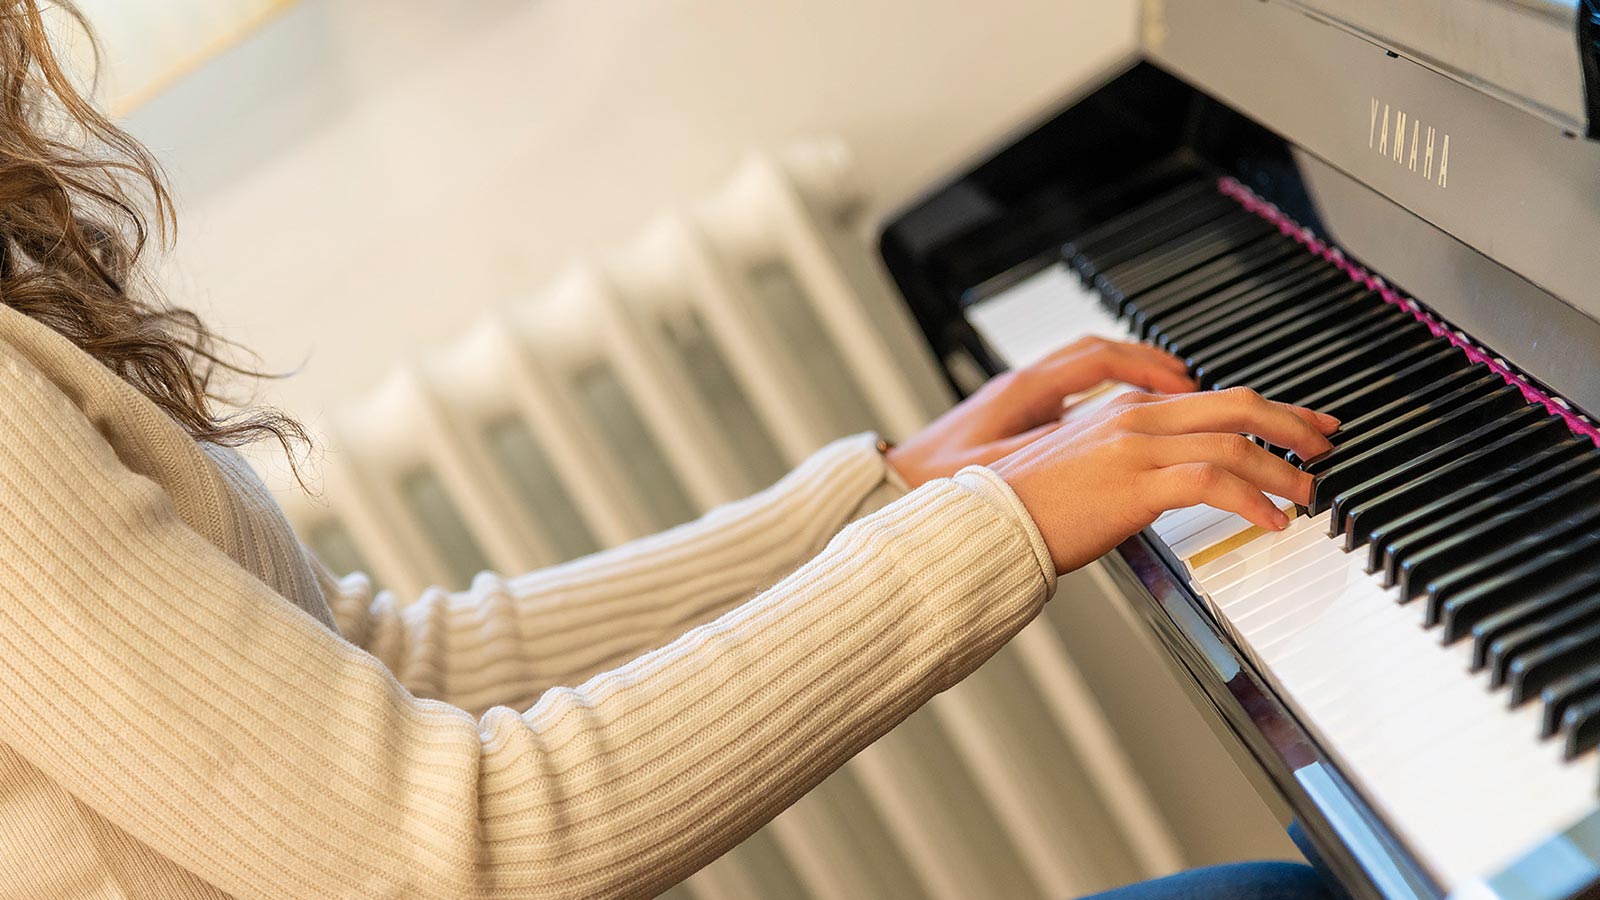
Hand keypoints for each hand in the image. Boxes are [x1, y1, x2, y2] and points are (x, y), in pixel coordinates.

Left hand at [887, 337, 1195, 487]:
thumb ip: (1054, 455)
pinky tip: (1130, 416)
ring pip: (1089, 367)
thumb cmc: (938, 480)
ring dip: (1134, 375)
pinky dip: (1108, 392)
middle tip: (1196, 384)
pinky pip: (1074, 388)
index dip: (1149, 368)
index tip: (1187, 384)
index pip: (1100, 359)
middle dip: (1154, 364)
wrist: (898, 484)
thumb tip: (1105, 450)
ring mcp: (1022, 395)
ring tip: (1176, 393)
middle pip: (1103, 354)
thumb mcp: (1002, 470)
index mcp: (1024, 390)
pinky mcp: (1017, 412)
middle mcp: (1026, 384)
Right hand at [989, 387, 1339, 573]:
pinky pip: (1213, 482)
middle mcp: (1135, 418)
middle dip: (1291, 424)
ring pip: (1234, 443)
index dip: (1267, 409)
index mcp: (1125, 411)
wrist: (990, 522)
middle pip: (1235, 406)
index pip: (1213, 398)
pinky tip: (1272, 520)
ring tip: (1308, 493)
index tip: (1300, 423)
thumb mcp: (1086, 470)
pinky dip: (1253, 500)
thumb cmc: (1028, 507)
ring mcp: (1136, 448)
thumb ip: (1130, 465)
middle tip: (1325, 444)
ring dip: (1283, 470)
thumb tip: (1171, 485)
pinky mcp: (1136, 484)